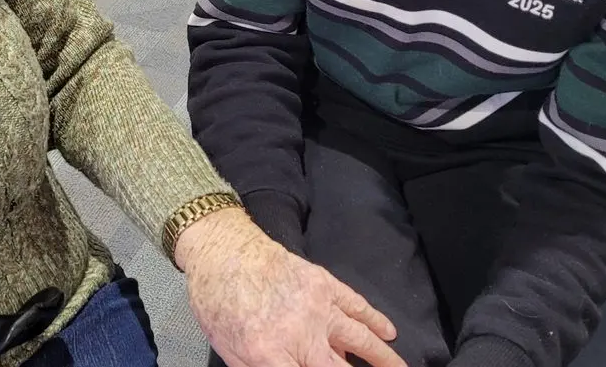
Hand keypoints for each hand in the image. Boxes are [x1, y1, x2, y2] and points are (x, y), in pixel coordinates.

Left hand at [175, 208, 407, 366]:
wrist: (220, 249)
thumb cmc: (216, 300)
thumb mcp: (228, 349)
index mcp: (270, 354)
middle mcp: (300, 333)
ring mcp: (316, 306)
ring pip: (361, 338)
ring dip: (384, 357)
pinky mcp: (323, 283)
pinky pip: (356, 305)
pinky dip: (376, 320)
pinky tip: (388, 332)